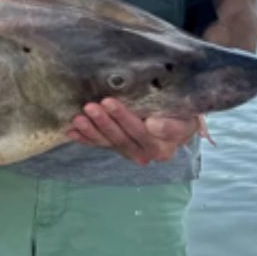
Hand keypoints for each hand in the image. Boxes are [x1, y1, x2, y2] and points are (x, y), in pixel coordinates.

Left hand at [67, 97, 198, 165]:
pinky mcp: (115, 147)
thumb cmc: (181, 118)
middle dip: (103, 122)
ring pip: (106, 142)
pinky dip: (84, 138)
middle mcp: (142, 153)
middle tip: (90, 106)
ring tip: (77, 118)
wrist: (178, 123)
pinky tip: (71, 131)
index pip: (138, 132)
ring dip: (90, 130)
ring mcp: (127, 151)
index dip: (122, 117)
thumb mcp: (185, 120)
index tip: (109, 102)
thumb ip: (171, 125)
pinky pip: (97, 144)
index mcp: (160, 148)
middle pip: (119, 138)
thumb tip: (153, 124)